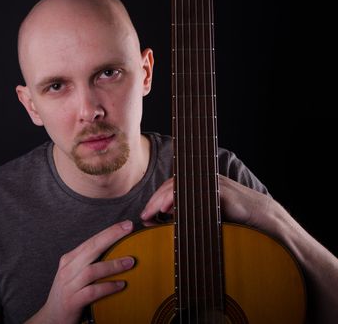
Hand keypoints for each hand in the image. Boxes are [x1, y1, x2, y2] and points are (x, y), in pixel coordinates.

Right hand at [26, 220, 135, 323]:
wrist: (51, 318)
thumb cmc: (69, 293)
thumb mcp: (75, 274)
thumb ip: (90, 263)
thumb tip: (117, 252)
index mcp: (69, 259)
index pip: (91, 241)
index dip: (109, 231)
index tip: (126, 224)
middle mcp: (67, 269)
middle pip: (91, 248)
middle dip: (111, 236)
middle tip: (128, 229)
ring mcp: (68, 285)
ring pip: (92, 270)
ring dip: (113, 265)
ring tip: (130, 262)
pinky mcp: (72, 301)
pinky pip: (92, 292)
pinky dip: (108, 287)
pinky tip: (121, 285)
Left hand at [140, 175, 278, 230]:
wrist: (259, 216)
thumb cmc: (232, 218)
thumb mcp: (203, 217)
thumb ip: (184, 217)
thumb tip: (161, 222)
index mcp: (196, 184)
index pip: (170, 188)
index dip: (155, 200)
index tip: (145, 215)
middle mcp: (200, 180)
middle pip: (170, 186)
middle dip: (154, 201)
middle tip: (143, 216)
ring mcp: (208, 182)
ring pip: (178, 187)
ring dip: (161, 200)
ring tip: (151, 214)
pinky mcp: (217, 189)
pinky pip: (193, 192)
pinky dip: (177, 199)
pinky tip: (168, 211)